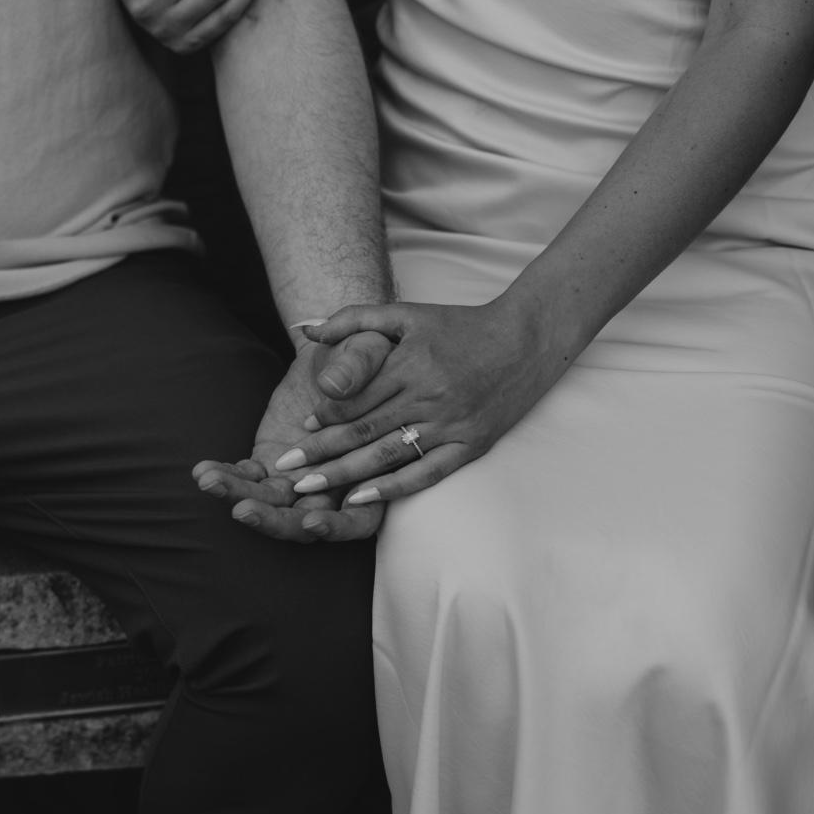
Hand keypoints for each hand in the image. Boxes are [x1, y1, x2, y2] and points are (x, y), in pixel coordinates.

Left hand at [192, 332, 393, 541]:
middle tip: (244, 509)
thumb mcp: (368, 348)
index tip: (313, 520)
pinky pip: (247, 479)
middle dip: (274, 521)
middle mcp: (334, 487)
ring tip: (209, 480)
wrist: (329, 350)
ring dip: (239, 496)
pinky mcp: (271, 464)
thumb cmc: (362, 351)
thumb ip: (360, 365)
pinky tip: (204, 470)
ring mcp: (298, 478)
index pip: (359, 518)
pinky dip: (227, 476)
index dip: (339, 526)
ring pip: (270, 504)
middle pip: (305, 523)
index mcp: (371, 473)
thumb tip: (334, 384)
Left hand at [273, 298, 565, 504]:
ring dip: (345, 474)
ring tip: (310, 490)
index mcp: (410, 365)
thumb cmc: (460, 325)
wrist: (526, 339)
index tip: (299, 432)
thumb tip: (305, 329)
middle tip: (288, 473)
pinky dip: (392, 488)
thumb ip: (353, 318)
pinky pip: (426, 473)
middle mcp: (428, 396)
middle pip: (363, 431)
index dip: (324, 417)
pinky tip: (361, 499)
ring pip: (387, 455)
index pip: (356, 399)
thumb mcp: (406, 314)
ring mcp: (450, 424)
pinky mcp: (470, 445)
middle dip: (321, 453)